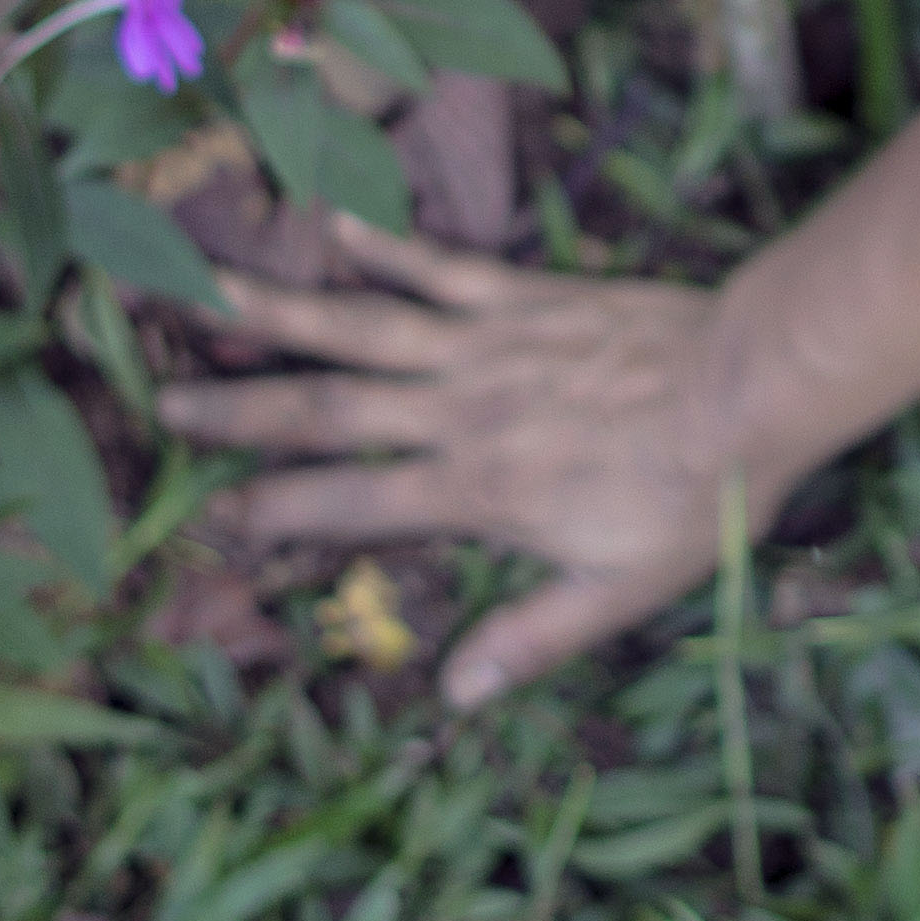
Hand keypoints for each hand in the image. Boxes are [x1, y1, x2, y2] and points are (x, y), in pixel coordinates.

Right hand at [154, 218, 800, 708]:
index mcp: (474, 489)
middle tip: (165, 399)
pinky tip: (335, 223)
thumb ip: (533, 639)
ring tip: (207, 289)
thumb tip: (456, 696)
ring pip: (362, 324)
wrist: (754, 384)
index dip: (277, 512)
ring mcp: (486, 343)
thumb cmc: (693, 498)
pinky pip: (440, 266)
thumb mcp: (621, 593)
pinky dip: (386, 244)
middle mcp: (459, 410)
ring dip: (281, 309)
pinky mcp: (523, 293)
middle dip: (241, 408)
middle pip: (327, 407)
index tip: (215, 517)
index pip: (349, 503)